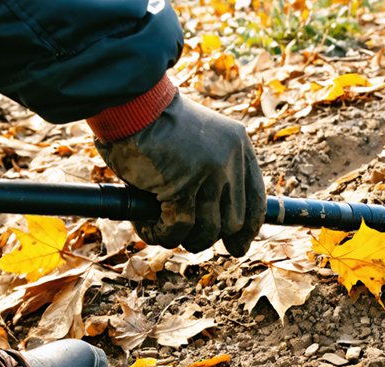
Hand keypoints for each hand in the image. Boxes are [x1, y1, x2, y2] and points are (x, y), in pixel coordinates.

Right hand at [94, 95, 265, 255]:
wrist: (129, 103)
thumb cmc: (153, 123)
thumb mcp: (196, 143)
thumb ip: (212, 174)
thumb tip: (221, 227)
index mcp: (239, 147)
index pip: (256, 200)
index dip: (247, 230)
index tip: (236, 246)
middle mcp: (230, 160)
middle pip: (233, 222)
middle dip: (208, 236)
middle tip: (184, 235)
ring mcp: (209, 173)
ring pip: (208, 230)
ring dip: (183, 238)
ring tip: (159, 227)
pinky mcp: (182, 185)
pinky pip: (179, 227)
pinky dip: (161, 233)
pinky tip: (146, 226)